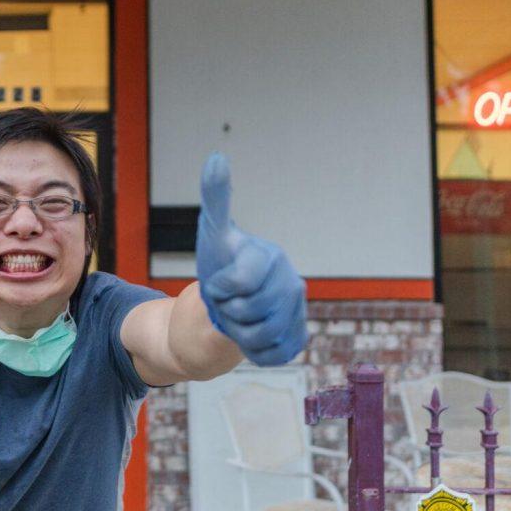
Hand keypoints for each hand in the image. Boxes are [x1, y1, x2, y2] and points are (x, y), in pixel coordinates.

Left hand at [196, 153, 306, 366]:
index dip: (221, 287)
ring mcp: (297, 311)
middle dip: (227, 309)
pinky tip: (250, 332)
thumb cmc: (221, 266)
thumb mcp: (212, 233)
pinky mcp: (298, 337)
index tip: (219, 280)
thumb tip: (216, 157)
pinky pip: (269, 354)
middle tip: (227, 298)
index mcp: (271, 257)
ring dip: (237, 330)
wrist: (227, 305)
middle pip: (249, 312)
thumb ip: (216, 197)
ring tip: (237, 314)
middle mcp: (291, 282)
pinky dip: (251, 349)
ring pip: (258, 336)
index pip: (240, 281)